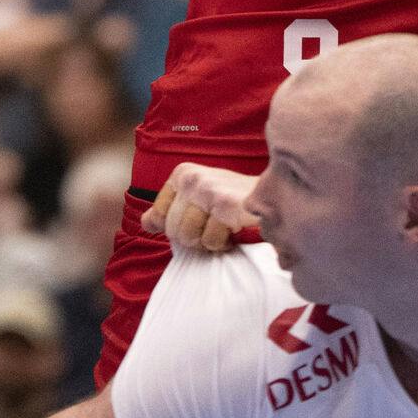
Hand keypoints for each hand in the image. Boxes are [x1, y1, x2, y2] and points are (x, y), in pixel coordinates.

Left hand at [141, 163, 257, 252]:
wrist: (272, 198)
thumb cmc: (234, 201)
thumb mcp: (198, 199)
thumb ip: (170, 209)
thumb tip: (146, 222)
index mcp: (183, 174)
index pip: (157, 217)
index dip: (178, 228)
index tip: (199, 219)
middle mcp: (193, 178)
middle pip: (173, 230)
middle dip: (194, 237)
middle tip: (214, 227)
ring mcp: (208, 190)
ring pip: (189, 237)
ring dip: (208, 241)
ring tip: (224, 227)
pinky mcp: (225, 205)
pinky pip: (210, 241)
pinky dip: (224, 243)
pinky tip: (235, 229)